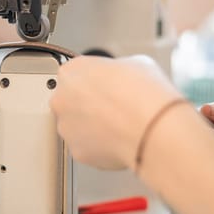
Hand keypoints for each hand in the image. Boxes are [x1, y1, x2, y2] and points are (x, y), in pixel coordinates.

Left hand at [50, 55, 181, 169]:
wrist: (151, 128)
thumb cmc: (144, 93)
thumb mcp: (135, 63)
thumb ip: (117, 69)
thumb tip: (122, 76)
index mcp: (71, 72)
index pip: (77, 73)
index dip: (96, 80)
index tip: (107, 86)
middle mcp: (62, 99)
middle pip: (72, 101)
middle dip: (90, 104)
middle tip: (115, 107)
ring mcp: (66, 127)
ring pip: (77, 126)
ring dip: (93, 126)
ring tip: (120, 125)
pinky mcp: (77, 150)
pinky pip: (87, 146)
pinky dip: (101, 145)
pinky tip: (119, 139)